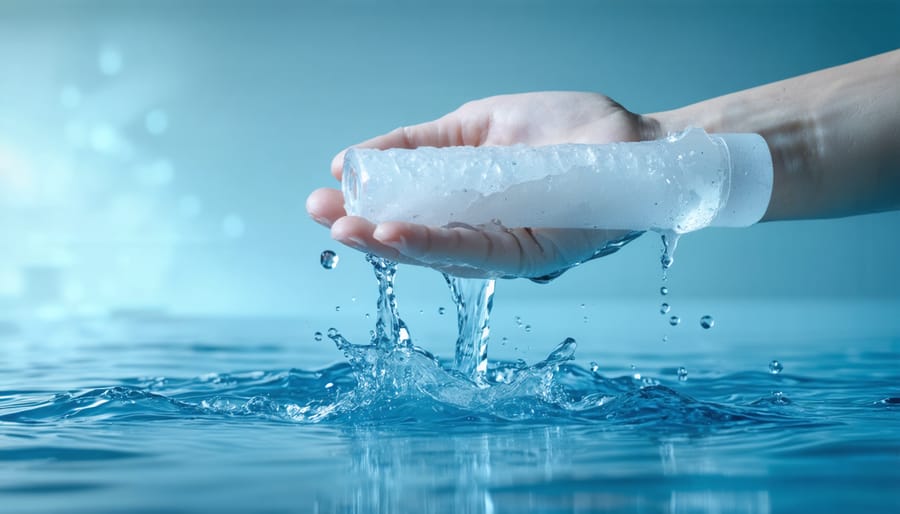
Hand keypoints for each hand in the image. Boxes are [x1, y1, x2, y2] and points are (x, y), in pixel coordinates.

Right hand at [306, 92, 656, 279]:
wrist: (628, 136)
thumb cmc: (561, 132)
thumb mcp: (477, 128)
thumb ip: (423, 147)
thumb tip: (358, 158)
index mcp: (469, 208)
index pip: (410, 215)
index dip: (368, 209)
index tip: (327, 196)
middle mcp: (485, 236)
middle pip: (417, 241)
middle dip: (365, 230)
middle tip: (319, 213)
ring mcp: (509, 250)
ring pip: (441, 253)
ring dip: (390, 244)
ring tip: (345, 231)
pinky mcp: (535, 256)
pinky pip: (479, 253)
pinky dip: (435, 245)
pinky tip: (395, 234)